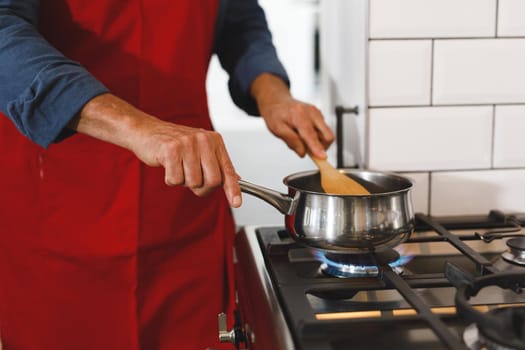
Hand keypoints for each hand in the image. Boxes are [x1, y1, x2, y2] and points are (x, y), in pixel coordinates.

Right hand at [72, 94, 241, 206]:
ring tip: (177, 167)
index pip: (227, 170)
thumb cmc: (175, 143)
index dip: (233, 189)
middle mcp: (203, 140)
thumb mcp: (200, 150)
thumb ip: (217, 165)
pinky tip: (168, 166)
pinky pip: (176, 180)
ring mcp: (187, 144)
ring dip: (184, 181)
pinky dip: (170, 179)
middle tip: (191, 179)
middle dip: (202, 188)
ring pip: (193, 182)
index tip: (236, 203)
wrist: (147, 131)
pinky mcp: (171, 150)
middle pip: (213, 181)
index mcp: (214, 140)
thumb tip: (235, 180)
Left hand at [251, 74, 334, 157]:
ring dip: (318, 142)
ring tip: (302, 139)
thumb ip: (291, 141)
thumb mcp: (277, 129)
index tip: (322, 157)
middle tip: (308, 149)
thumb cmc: (276, 114)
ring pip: (327, 135)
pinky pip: (323, 131)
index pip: (311, 135)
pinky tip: (304, 133)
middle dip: (322, 147)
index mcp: (300, 116)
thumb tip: (303, 153)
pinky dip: (316, 136)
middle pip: (327, 136)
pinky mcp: (319, 116)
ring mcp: (317, 114)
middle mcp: (312, 113)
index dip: (317, 148)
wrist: (278, 101)